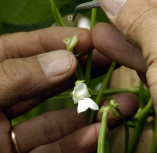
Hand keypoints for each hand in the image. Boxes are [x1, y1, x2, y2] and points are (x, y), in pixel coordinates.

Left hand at [0, 27, 137, 152]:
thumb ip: (16, 75)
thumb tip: (64, 60)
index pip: (26, 48)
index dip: (58, 40)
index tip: (90, 38)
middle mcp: (3, 98)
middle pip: (50, 80)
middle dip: (83, 71)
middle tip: (114, 61)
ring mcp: (10, 131)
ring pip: (58, 117)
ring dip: (90, 111)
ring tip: (123, 102)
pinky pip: (53, 147)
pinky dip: (77, 140)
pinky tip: (98, 130)